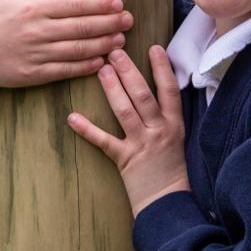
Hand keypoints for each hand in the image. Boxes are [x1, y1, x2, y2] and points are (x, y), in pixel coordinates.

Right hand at [0, 0, 133, 89]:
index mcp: (31, 8)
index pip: (71, 4)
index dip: (97, 4)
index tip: (117, 2)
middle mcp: (35, 31)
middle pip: (80, 27)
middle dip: (108, 23)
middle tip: (129, 19)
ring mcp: (34, 54)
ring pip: (76, 49)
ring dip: (102, 44)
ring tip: (121, 39)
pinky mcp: (32, 74)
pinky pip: (64, 70)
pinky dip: (85, 66)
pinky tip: (101, 61)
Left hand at [67, 47, 189, 216]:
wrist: (167, 203)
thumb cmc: (171, 169)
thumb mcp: (177, 138)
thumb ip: (167, 114)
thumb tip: (157, 87)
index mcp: (174, 123)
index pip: (170, 90)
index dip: (163, 68)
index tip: (155, 47)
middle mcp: (159, 130)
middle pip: (143, 95)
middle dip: (129, 71)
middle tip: (115, 51)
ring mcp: (142, 145)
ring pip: (125, 112)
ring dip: (113, 89)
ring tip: (101, 69)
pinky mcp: (125, 160)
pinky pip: (104, 142)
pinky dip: (87, 129)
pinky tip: (73, 117)